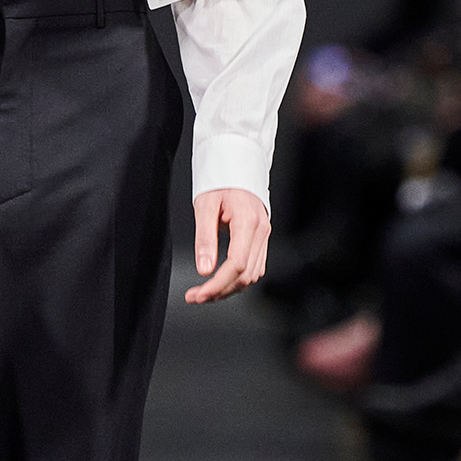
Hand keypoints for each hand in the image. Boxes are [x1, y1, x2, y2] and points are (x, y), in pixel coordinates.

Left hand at [185, 188, 270, 306]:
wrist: (237, 163)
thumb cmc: (220, 180)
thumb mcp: (205, 206)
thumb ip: (205, 239)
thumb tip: (204, 270)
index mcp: (248, 222)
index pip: (236, 265)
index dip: (217, 285)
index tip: (198, 294)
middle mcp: (261, 231)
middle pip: (245, 275)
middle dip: (220, 291)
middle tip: (196, 297)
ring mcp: (264, 235)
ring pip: (252, 275)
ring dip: (229, 288)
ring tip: (206, 292)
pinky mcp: (261, 238)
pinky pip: (255, 266)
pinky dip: (239, 279)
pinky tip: (222, 281)